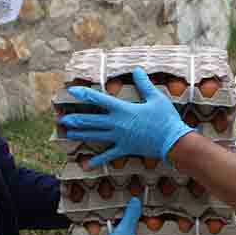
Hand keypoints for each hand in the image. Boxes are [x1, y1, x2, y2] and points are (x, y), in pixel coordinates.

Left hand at [61, 67, 192, 168]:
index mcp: (123, 109)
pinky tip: (86, 164)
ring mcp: (119, 138)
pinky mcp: (125, 149)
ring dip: (80, 134)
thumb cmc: (166, 119)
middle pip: (91, 120)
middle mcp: (117, 124)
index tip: (72, 91)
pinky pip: (108, 156)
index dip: (84, 94)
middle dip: (76, 119)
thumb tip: (138, 69)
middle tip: (62, 119)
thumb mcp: (156, 98)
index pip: (99, 100)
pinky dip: (97, 161)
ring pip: (95, 135)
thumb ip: (144, 84)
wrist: (173, 141)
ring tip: (68, 133)